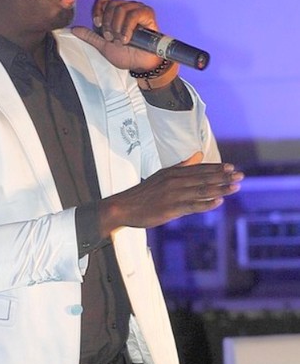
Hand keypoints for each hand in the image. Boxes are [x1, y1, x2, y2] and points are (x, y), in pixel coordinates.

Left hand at [72, 0, 163, 70]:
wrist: (140, 63)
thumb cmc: (125, 55)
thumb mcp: (103, 46)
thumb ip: (90, 36)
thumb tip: (73, 29)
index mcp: (114, 13)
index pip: (102, 1)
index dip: (98, 11)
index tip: (98, 25)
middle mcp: (125, 7)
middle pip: (110, 4)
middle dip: (108, 24)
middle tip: (111, 39)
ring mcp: (136, 9)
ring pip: (120, 8)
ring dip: (117, 27)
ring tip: (120, 41)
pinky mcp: (147, 13)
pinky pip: (133, 14)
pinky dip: (127, 27)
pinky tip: (127, 39)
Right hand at [98, 162, 244, 235]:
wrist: (123, 207)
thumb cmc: (143, 194)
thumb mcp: (161, 175)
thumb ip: (182, 166)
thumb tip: (197, 155)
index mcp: (172, 172)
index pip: (198, 169)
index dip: (216, 168)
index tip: (231, 167)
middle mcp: (174, 181)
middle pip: (203, 178)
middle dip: (223, 177)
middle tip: (240, 175)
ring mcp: (172, 195)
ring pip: (201, 191)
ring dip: (220, 189)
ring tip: (235, 187)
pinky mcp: (170, 209)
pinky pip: (192, 205)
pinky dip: (206, 203)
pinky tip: (218, 201)